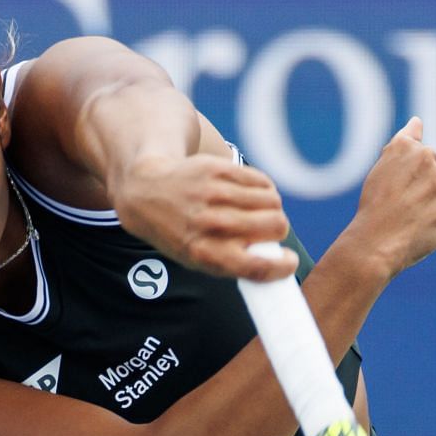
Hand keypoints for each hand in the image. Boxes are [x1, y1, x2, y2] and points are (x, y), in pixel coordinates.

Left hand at [107, 153, 298, 280]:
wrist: (146, 192)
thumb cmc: (179, 232)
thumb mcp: (197, 258)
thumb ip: (234, 262)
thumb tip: (277, 262)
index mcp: (206, 254)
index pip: (260, 266)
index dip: (284, 266)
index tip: (289, 260)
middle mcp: (211, 223)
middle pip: (275, 226)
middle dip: (278, 231)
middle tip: (270, 231)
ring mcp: (215, 193)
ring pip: (272, 201)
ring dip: (272, 208)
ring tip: (258, 211)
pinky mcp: (218, 169)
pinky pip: (261, 181)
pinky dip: (263, 189)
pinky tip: (250, 194)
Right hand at [339, 118, 435, 277]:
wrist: (376, 243)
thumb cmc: (375, 209)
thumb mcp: (382, 168)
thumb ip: (404, 143)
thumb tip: (417, 120)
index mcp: (406, 146)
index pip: (423, 156)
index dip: (412, 180)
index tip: (400, 192)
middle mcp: (427, 156)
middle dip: (428, 192)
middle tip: (405, 209)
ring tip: (417, 219)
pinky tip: (434, 226)